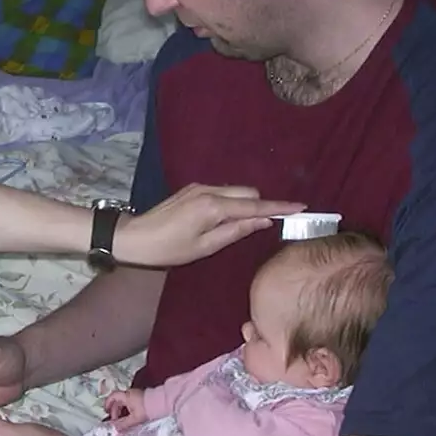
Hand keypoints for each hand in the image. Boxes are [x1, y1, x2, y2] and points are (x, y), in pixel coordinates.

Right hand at [104, 388, 147, 429]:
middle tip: (115, 419)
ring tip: (122, 419)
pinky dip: (127, 409)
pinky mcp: (141, 397)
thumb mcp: (134, 418)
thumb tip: (115, 428)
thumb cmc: (147, 409)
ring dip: (121, 410)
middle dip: (115, 409)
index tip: (106, 411)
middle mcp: (130, 393)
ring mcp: (136, 394)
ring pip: (124, 401)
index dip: (108, 403)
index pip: (113, 396)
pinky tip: (130, 416)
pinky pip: (130, 402)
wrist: (161, 403)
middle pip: (118, 400)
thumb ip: (124, 424)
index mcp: (126, 396)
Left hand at [116, 183, 302, 267]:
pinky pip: (223, 192)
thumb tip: (263, 222)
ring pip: (236, 191)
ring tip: (246, 225)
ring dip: (246, 204)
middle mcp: (208, 191)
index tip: (301, 207)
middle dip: (262, 206)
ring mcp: (199, 187)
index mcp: (213, 207)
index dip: (279, 207)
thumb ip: (236, 232)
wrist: (134, 237)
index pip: (255, 206)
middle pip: (248, 193)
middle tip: (269, 224)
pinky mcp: (192, 189)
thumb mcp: (205, 247)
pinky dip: (232, 202)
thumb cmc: (167, 249)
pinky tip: (227, 218)